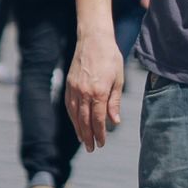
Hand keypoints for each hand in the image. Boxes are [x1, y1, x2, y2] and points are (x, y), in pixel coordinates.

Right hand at [64, 32, 124, 151]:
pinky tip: (76, 123)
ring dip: (79, 130)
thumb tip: (114, 122)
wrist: (93, 39)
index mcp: (98, 92)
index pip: (98, 120)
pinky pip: (69, 106)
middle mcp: (84, 93)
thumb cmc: (110, 57)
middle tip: (91, 148)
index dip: (100, 134)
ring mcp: (74, 89)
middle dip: (88, 136)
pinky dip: (72, 117)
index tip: (102, 143)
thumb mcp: (118, 79)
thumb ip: (114, 102)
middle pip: (85, 121)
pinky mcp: (69, 84)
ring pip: (75, 115)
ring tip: (83, 140)